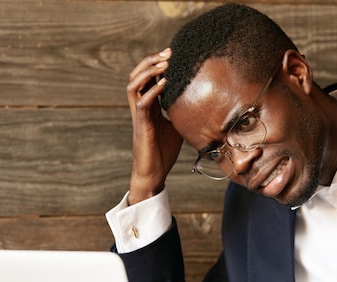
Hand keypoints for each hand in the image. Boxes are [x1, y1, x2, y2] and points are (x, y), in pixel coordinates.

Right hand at [126, 48, 182, 204]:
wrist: (154, 173)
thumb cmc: (163, 152)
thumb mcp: (177, 126)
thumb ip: (182, 113)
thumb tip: (202, 104)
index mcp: (149, 106)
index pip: (147, 78)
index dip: (156, 63)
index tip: (172, 53)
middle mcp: (141, 107)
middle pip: (136, 76)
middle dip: (151, 61)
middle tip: (168, 53)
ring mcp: (139, 116)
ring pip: (133, 85)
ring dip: (147, 72)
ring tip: (163, 63)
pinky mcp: (141, 126)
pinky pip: (142, 104)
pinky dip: (152, 91)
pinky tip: (164, 84)